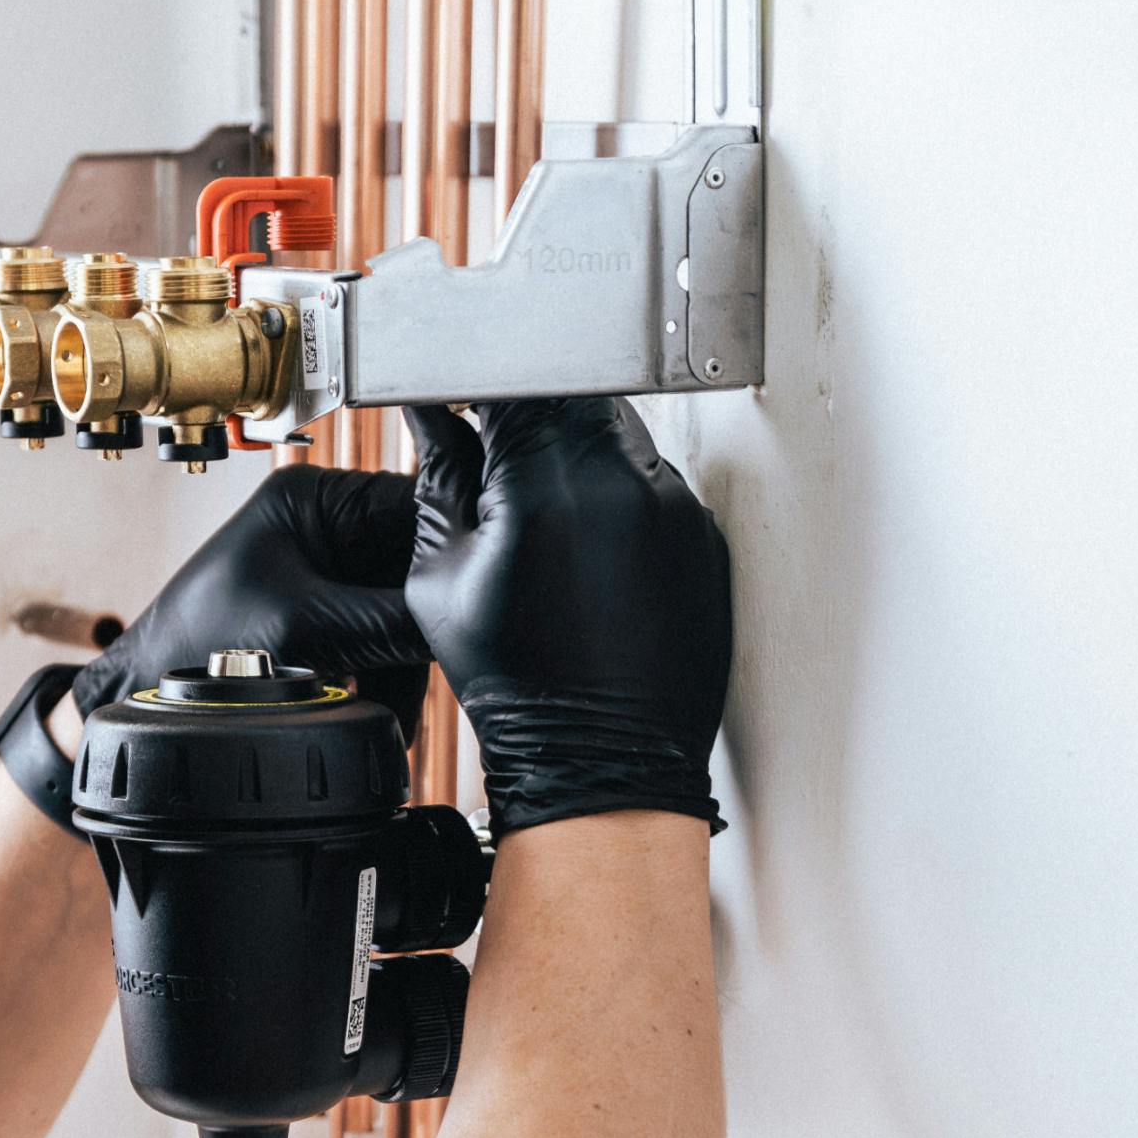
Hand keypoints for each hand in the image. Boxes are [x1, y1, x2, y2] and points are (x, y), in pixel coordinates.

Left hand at [73, 464, 432, 738]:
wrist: (149, 694)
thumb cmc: (199, 643)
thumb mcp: (305, 627)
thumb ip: (390, 621)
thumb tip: (464, 624)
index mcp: (314, 497)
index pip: (414, 505)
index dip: (453, 551)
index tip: (484, 593)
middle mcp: (327, 525)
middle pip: (417, 564)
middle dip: (427, 623)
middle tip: (446, 664)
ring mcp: (330, 571)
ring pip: (405, 609)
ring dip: (406, 664)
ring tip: (397, 713)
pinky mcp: (329, 613)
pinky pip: (383, 638)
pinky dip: (388, 680)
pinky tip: (384, 716)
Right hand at [402, 398, 731, 835]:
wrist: (602, 760)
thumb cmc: (519, 684)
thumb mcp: (442, 575)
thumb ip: (439, 476)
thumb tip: (432, 415)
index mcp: (543, 486)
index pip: (517, 377)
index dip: (487, 378)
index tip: (471, 401)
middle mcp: (621, 485)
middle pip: (576, 394)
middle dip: (536, 415)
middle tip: (506, 469)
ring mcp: (674, 509)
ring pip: (621, 433)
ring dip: (581, 454)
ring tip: (553, 524)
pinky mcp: (705, 536)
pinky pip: (657, 482)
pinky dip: (621, 496)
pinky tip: (594, 553)